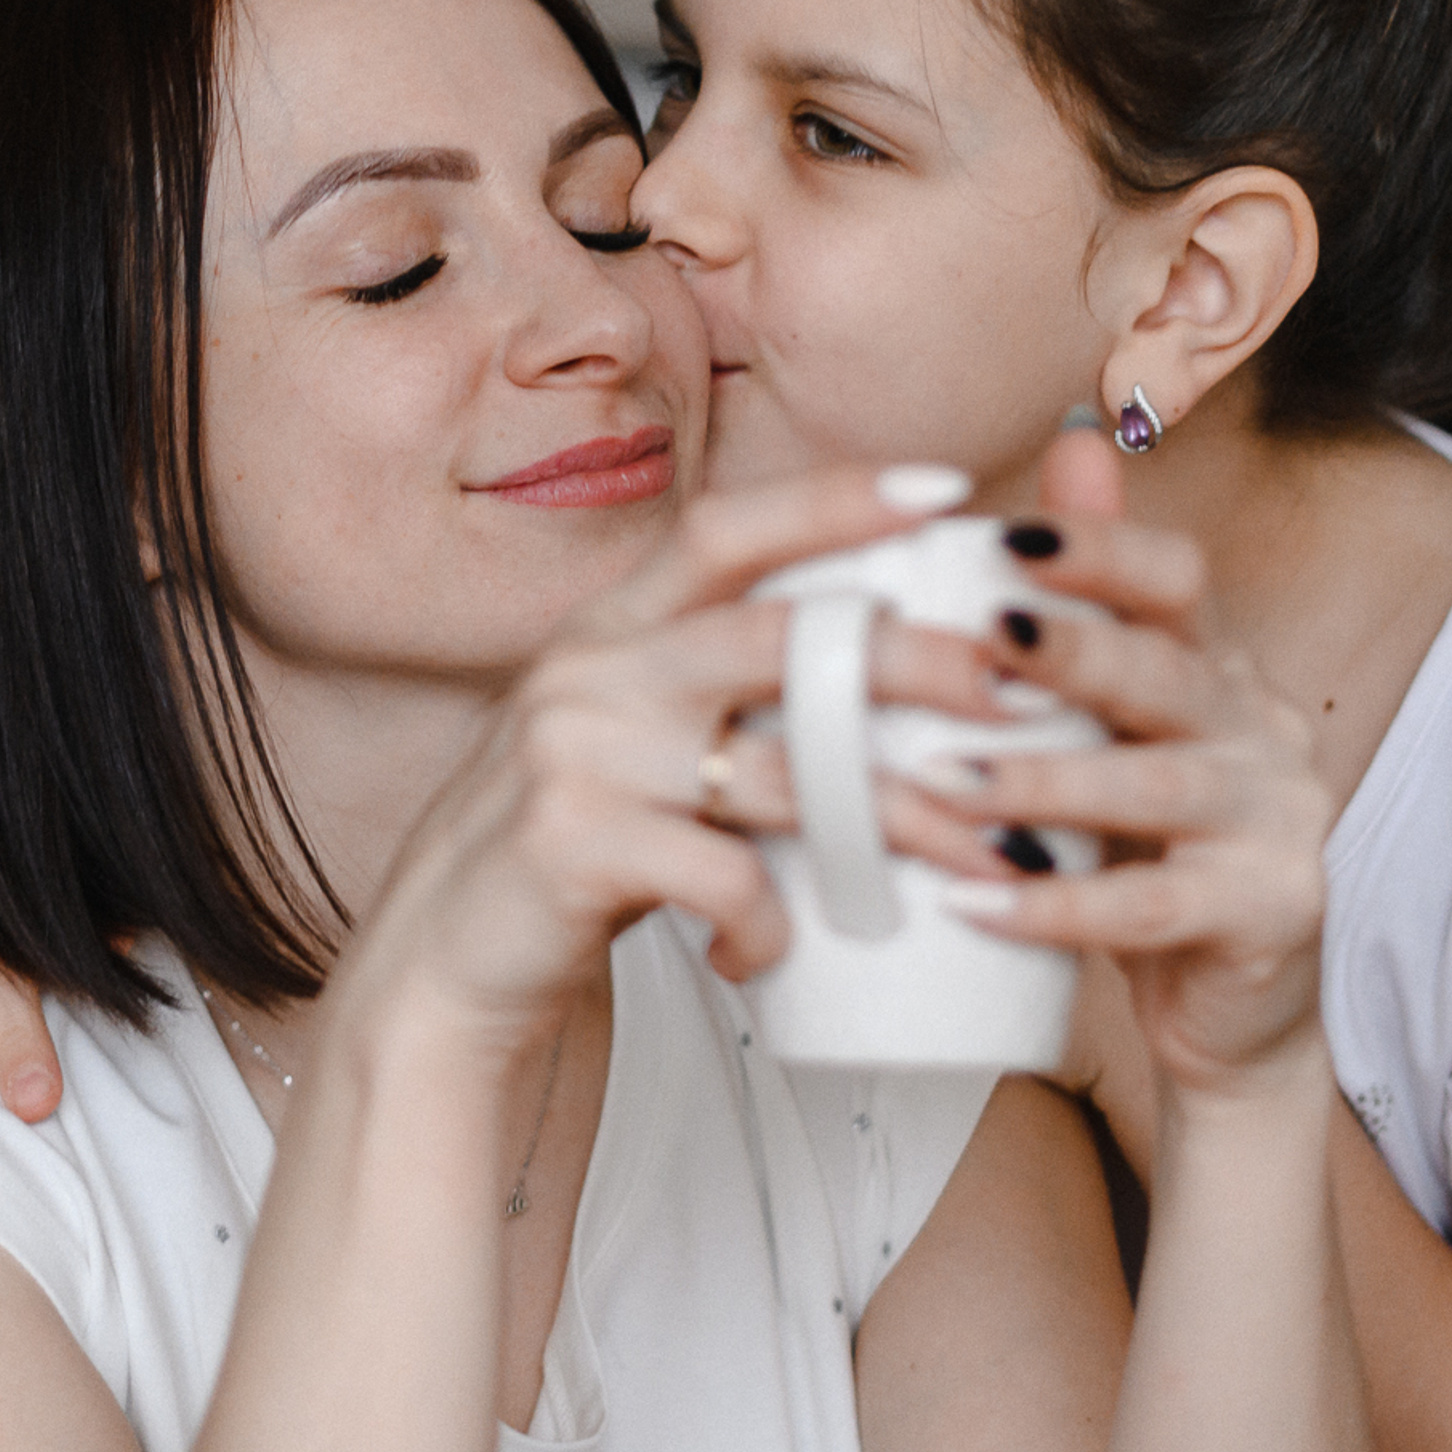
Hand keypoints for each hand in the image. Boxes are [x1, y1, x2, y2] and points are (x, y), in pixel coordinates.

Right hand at [329, 465, 1008, 1053]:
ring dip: (897, 817)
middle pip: (777, 636)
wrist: (434, 963)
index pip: (724, 528)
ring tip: (981, 853)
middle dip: (913, 658)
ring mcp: (576, 755)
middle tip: (1017, 691)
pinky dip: (769, 924)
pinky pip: (720, 877)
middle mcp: (588, 673)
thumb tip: (877, 659)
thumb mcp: (620, 739)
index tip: (942, 488)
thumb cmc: (561, 850)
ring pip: (779, 769)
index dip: (832, 499)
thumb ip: (709, 691)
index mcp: (608, 631)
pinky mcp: (571, 845)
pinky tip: (772, 954)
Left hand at [916, 436, 1335, 1100]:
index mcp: (1210, 666)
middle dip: (1068, 653)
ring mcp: (1274, 820)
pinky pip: (1151, 907)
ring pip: (1154, 788)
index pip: (1174, 579)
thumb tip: (1070, 439)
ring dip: (1043, 781)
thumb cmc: (1136, 841)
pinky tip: (973, 903)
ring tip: (943, 781)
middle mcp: (1256, 728)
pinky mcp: (1268, 913)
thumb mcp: (1105, 721)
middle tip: (974, 641)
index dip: (1097, 549)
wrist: (1221, 1004)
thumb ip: (1088, 599)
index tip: (1000, 535)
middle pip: (1164, 671)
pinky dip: (1057, 905)